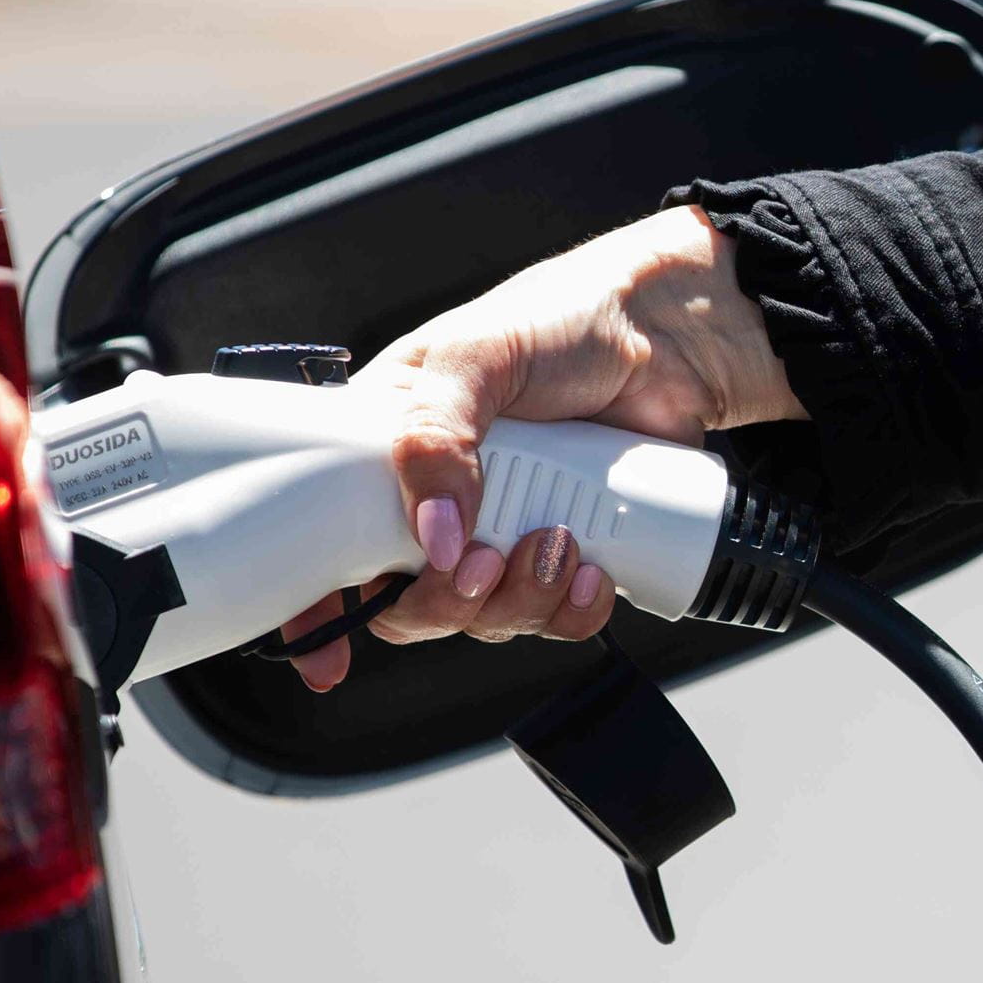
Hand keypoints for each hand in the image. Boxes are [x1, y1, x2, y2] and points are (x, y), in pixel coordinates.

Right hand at [283, 205, 803, 688]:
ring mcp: (502, 533)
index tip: (326, 660)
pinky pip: (555, 621)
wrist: (665, 337)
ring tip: (558, 540)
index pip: (327, 545)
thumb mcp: (474, 356)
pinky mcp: (565, 553)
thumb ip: (435, 435)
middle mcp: (437, 504)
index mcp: (387, 455)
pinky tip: (592, 568)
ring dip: (521, 600)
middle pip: (409, 606)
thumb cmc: (556, 322)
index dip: (317, 610)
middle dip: (446, 602)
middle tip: (485, 558)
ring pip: (486, 619)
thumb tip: (435, 539)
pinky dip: (572, 610)